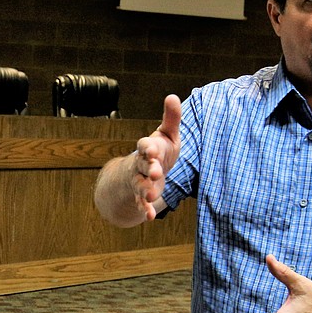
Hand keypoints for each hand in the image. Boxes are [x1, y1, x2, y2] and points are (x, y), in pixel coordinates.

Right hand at [131, 94, 181, 219]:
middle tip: (155, 172)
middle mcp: (140, 164)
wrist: (143, 172)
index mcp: (148, 147)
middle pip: (142, 165)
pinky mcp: (142, 195)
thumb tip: (172, 96)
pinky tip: (149, 216)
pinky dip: (144, 209)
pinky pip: (141, 202)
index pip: (145, 145)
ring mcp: (139, 181)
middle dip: (148, 168)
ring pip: (140, 185)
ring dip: (145, 190)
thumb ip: (171, 118)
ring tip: (152, 195)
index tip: (151, 149)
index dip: (148, 147)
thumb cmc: (160, 150)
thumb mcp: (166, 134)